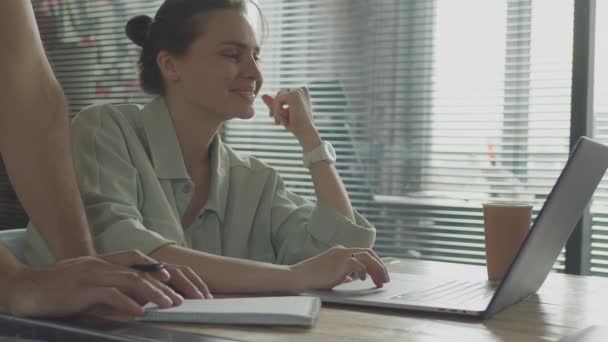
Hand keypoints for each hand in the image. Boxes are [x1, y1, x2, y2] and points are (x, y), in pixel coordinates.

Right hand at [5, 250, 208, 317]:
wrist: (27, 288)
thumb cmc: (60, 289)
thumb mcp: (92, 284)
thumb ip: (115, 287)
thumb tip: (140, 299)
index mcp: (108, 260)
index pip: (143, 260)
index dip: (165, 269)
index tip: (183, 282)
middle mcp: (105, 263)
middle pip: (146, 269)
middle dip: (171, 283)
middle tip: (189, 296)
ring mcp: (95, 273)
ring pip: (133, 279)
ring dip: (156, 293)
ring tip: (171, 305)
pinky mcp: (83, 288)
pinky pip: (111, 294)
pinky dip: (128, 303)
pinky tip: (140, 313)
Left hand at [261, 88, 321, 149]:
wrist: (306, 133)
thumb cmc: (297, 125)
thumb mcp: (283, 113)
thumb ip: (274, 104)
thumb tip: (262, 95)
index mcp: (302, 92)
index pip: (283, 94)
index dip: (278, 106)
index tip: (277, 118)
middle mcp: (302, 89)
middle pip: (279, 94)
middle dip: (276, 108)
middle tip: (277, 123)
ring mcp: (298, 91)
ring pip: (278, 98)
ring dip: (276, 111)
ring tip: (280, 123)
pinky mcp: (293, 95)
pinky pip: (277, 101)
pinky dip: (276, 112)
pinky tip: (281, 121)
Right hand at [289, 246, 389, 291]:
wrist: (299, 276)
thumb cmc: (313, 277)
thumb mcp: (331, 274)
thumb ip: (342, 274)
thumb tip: (351, 278)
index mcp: (341, 251)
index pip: (363, 254)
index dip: (374, 265)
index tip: (379, 277)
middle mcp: (343, 250)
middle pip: (369, 253)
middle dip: (380, 266)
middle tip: (385, 279)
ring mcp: (342, 255)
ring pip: (367, 257)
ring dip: (377, 269)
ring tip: (381, 281)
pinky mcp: (340, 262)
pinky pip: (359, 264)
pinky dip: (364, 272)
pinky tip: (362, 279)